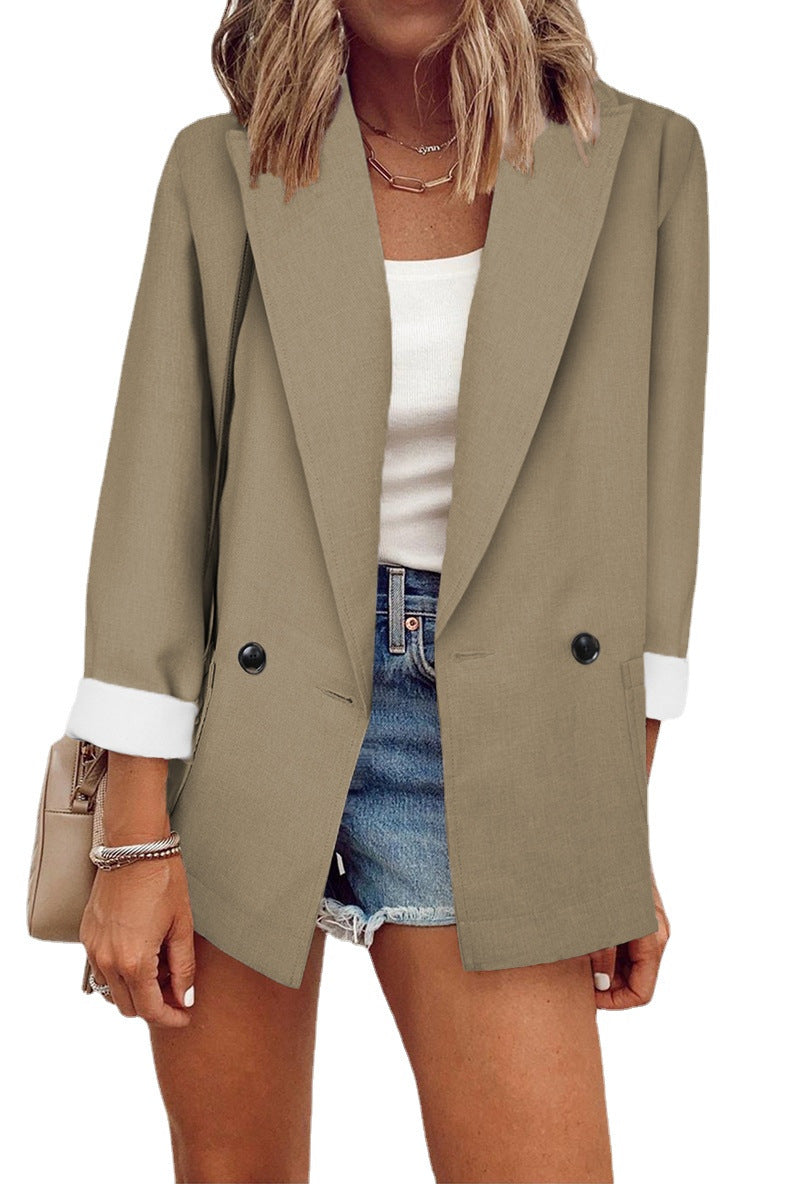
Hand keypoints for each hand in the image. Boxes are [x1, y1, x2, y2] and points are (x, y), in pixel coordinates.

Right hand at [80, 853, 195, 1027]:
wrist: (134, 848)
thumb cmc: (163, 881)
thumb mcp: (182, 926)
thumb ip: (184, 967)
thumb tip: (186, 998)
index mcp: (134, 961)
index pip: (150, 1010)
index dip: (171, 1018)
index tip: (186, 1016)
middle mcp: (107, 961)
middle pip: (128, 1007)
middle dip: (154, 1007)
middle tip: (177, 992)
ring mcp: (93, 949)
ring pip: (111, 992)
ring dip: (134, 992)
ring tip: (160, 970)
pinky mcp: (87, 936)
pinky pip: (100, 970)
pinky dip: (119, 975)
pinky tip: (141, 955)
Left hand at [589, 869, 670, 1008]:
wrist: (607, 838)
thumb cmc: (602, 874)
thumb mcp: (598, 921)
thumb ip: (600, 955)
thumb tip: (601, 984)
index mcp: (652, 939)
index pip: (641, 993)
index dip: (613, 1002)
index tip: (587, 995)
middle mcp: (656, 934)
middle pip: (636, 980)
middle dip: (607, 985)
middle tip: (577, 978)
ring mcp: (649, 924)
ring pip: (630, 964)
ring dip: (605, 967)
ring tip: (576, 958)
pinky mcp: (638, 913)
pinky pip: (626, 944)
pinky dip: (606, 950)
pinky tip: (582, 940)